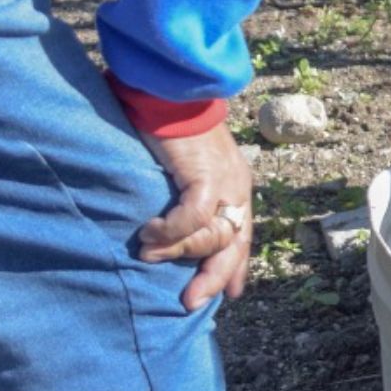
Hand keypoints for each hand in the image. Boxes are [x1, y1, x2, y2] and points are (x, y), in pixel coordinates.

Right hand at [135, 121, 255, 311]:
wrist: (170, 89)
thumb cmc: (170, 122)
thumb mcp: (183, 166)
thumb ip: (183, 195)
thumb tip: (166, 229)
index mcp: (235, 185)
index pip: (242, 235)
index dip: (235, 266)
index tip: (229, 293)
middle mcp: (236, 187)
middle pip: (233, 245)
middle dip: (213, 276)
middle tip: (191, 301)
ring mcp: (225, 182)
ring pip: (210, 236)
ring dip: (176, 250)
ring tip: (148, 253)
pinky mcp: (207, 175)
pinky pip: (193, 218)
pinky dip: (170, 231)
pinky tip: (150, 234)